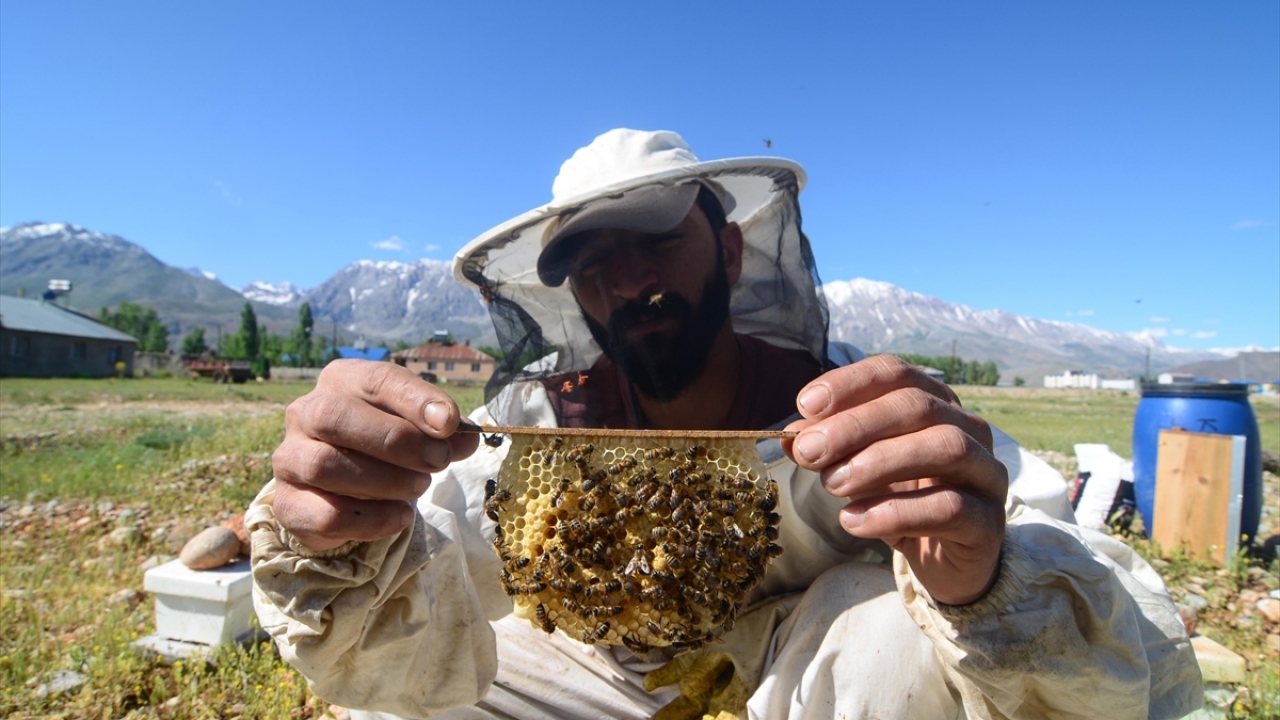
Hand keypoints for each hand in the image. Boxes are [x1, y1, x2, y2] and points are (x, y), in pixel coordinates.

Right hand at [270, 360, 478, 551]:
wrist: (342, 491)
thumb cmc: (384, 447)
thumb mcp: (418, 429)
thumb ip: (444, 431)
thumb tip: (466, 437)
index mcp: (341, 381)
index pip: (376, 380)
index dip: (415, 400)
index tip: (448, 423)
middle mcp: (305, 413)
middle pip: (336, 416)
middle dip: (395, 441)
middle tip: (438, 461)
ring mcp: (289, 458)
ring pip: (325, 465)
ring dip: (385, 481)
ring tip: (419, 487)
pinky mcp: (288, 504)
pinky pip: (325, 514)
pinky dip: (371, 520)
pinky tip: (399, 517)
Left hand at [782, 355, 1006, 604]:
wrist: (943, 560)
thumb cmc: (899, 500)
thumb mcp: (857, 470)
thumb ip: (830, 449)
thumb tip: (793, 436)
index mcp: (935, 403)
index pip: (896, 373)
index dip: (851, 383)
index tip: (806, 405)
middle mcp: (968, 428)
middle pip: (917, 406)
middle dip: (856, 426)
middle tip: (810, 452)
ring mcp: (986, 472)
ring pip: (946, 447)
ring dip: (880, 462)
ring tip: (833, 484)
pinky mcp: (989, 521)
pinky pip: (950, 507)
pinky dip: (896, 512)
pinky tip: (854, 521)